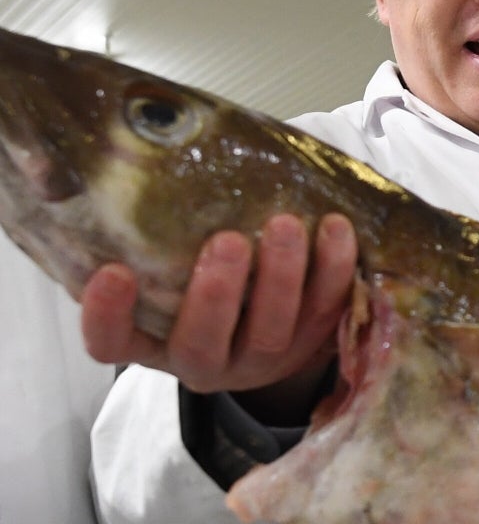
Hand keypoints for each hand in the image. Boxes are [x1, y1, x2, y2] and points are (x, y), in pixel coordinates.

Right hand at [80, 213, 357, 403]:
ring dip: (282, 276)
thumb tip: (98, 165)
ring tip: (285, 224)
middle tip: (226, 241)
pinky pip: (328, 310)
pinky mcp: (313, 341)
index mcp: (152, 342)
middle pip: (203, 342)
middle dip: (216, 294)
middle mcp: (204, 358)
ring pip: (272, 330)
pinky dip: (335, 270)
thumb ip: (138, 232)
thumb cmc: (200, 278)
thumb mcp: (162, 265)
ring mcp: (261, 356)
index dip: (108, 316)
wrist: (268, 322)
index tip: (113, 274)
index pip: (113, 343)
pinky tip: (336, 228)